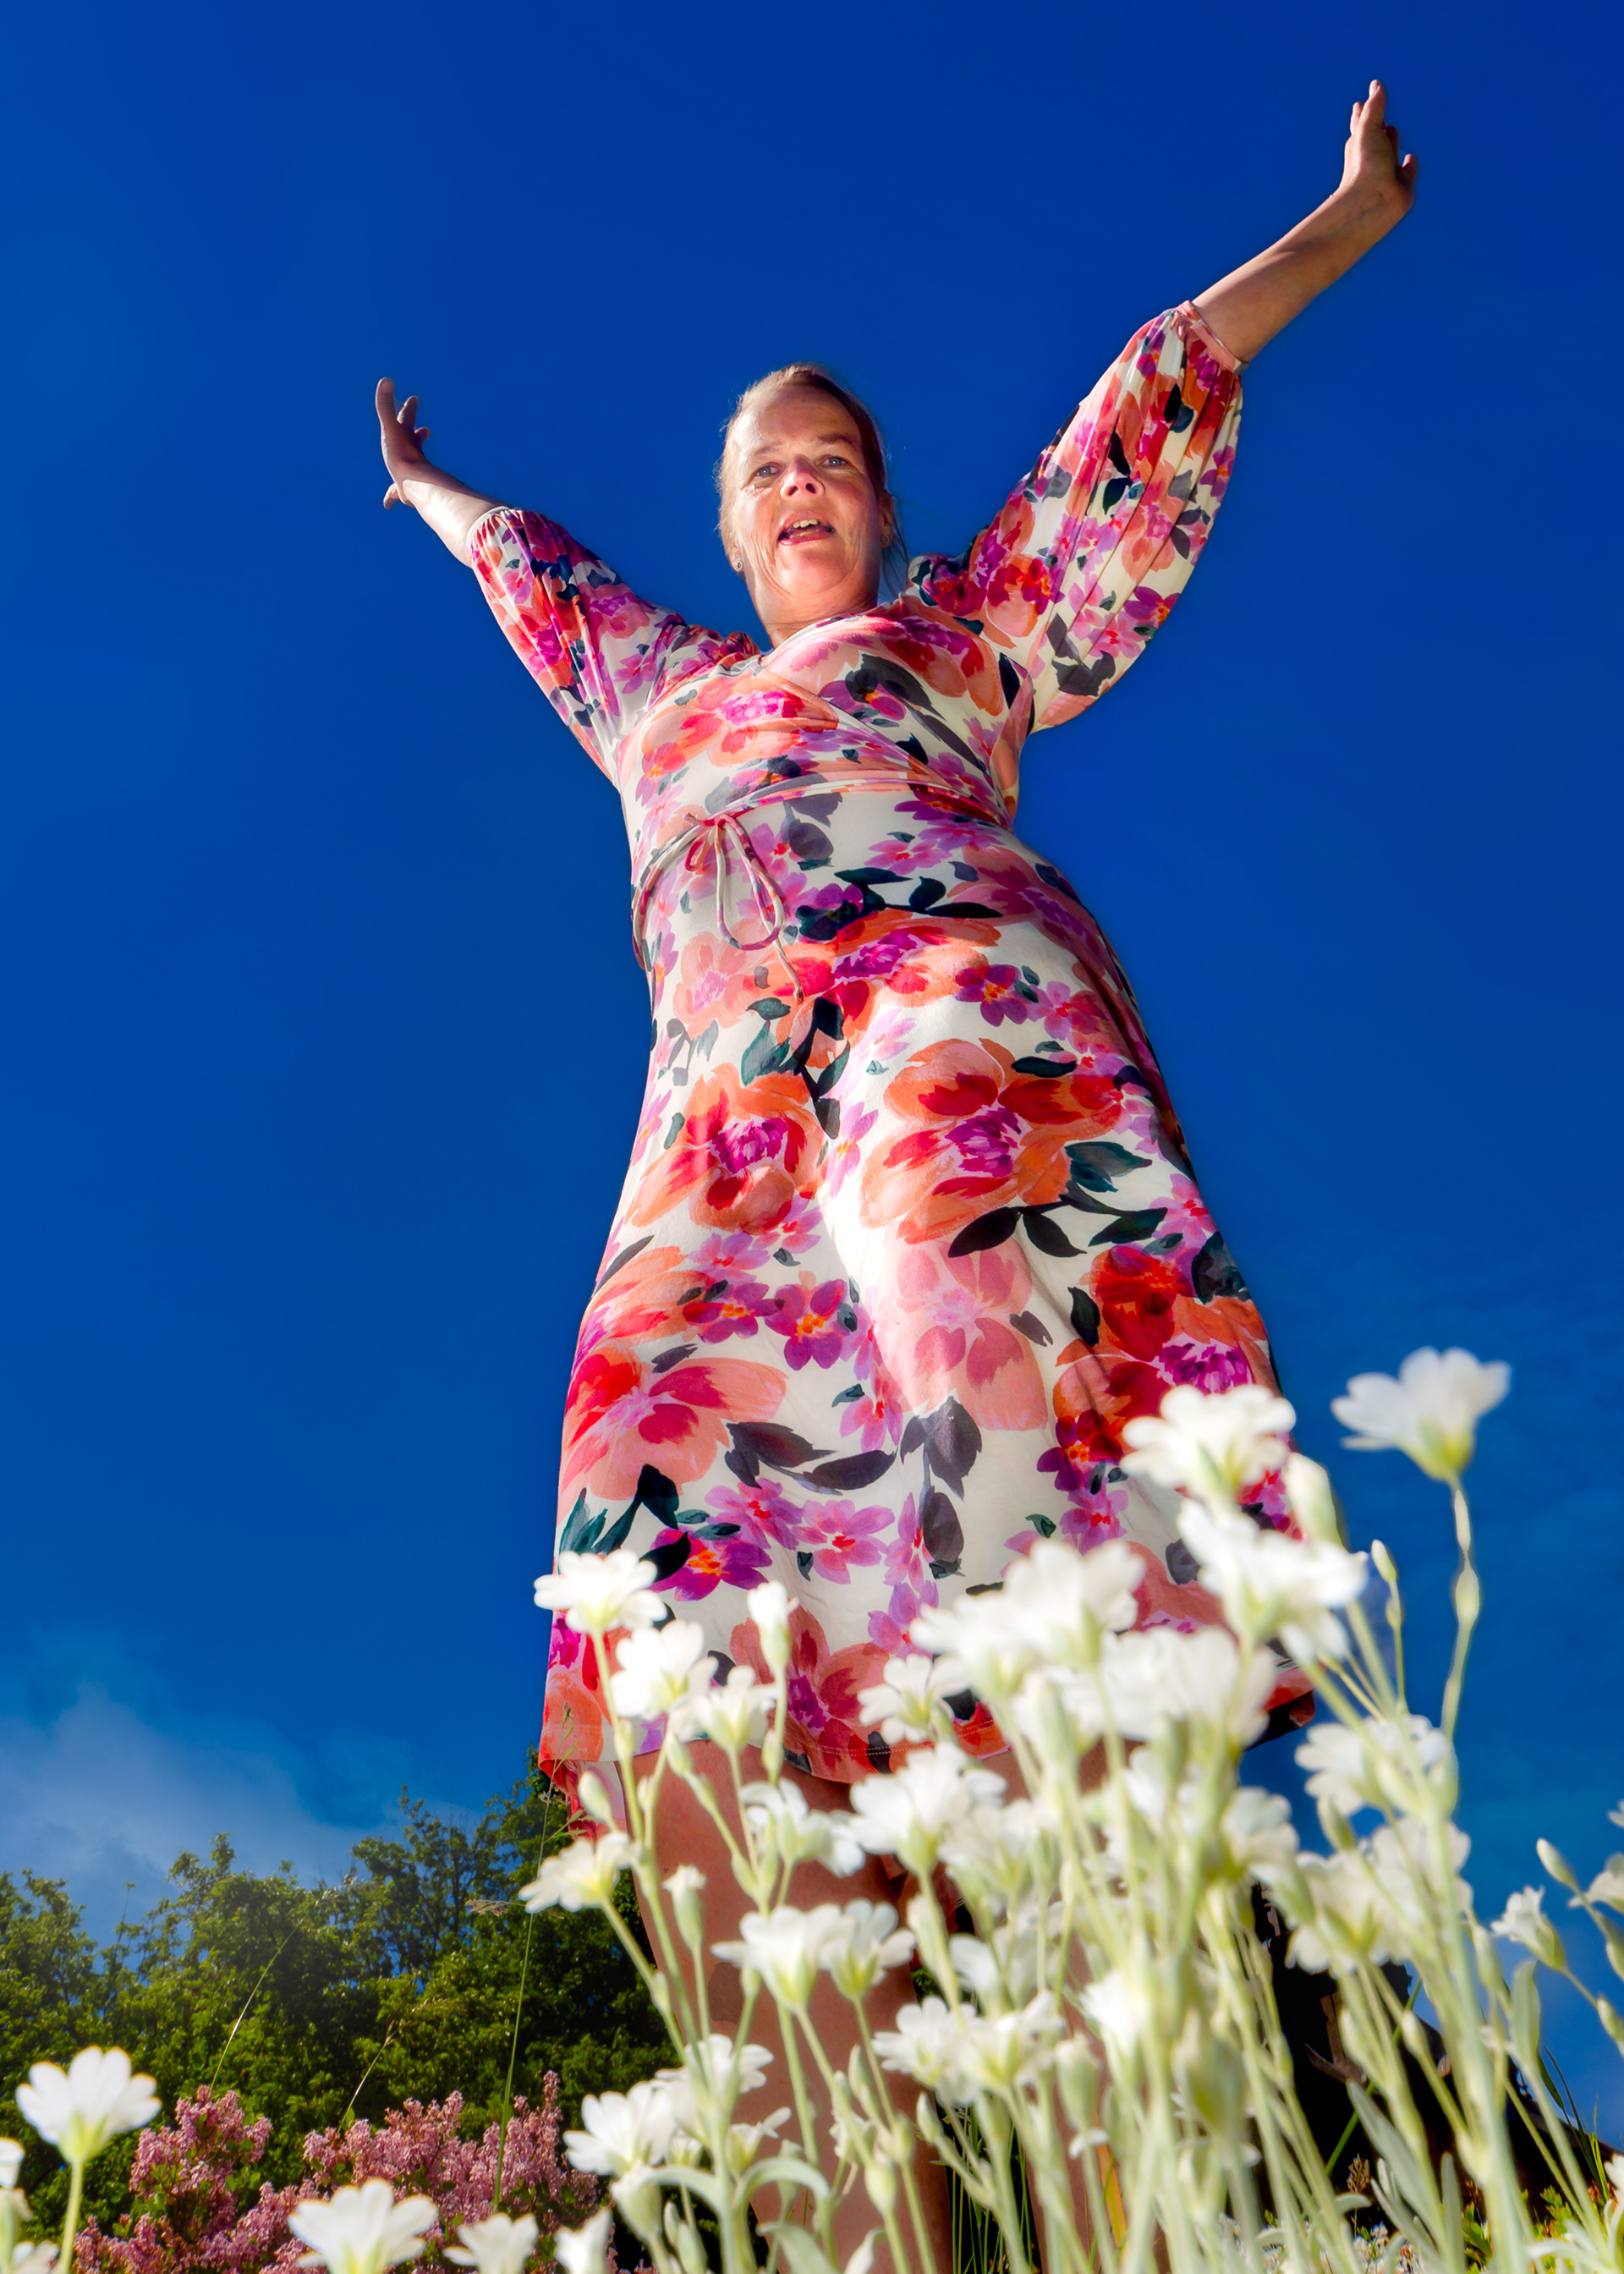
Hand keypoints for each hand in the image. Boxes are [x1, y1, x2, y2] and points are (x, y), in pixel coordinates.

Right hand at [376, 376, 433, 509]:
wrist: (416, 487)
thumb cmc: (402, 456)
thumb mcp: (391, 428)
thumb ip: (386, 406)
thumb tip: (386, 379)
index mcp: (406, 439)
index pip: (408, 419)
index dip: (410, 408)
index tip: (415, 399)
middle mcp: (410, 454)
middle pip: (414, 441)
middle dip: (416, 434)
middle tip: (425, 431)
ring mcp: (409, 472)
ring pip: (409, 467)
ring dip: (409, 462)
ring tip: (405, 466)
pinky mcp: (405, 490)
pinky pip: (395, 493)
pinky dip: (391, 496)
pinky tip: (388, 504)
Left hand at [1337, 80, 1416, 237]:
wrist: (1372, 203)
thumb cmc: (1365, 166)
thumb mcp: (1368, 129)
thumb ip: (1374, 107)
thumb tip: (1376, 84)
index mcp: (1361, 144)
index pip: (1360, 123)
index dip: (1362, 113)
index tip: (1360, 104)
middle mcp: (1374, 158)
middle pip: (1376, 137)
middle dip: (1377, 126)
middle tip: (1378, 116)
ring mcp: (1388, 171)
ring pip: (1391, 152)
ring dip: (1392, 141)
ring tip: (1392, 131)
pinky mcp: (1403, 185)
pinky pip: (1408, 172)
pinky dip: (1410, 165)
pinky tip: (1411, 158)